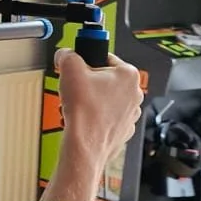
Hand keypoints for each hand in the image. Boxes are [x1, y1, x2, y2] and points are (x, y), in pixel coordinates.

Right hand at [40, 49, 144, 200]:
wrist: (85, 145)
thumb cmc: (84, 113)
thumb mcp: (70, 70)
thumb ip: (67, 54)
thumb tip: (65, 54)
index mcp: (128, 75)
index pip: (104, 57)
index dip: (86, 62)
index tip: (77, 68)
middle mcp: (135, 94)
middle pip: (105, 79)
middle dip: (88, 83)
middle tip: (76, 88)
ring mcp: (131, 114)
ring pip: (106, 98)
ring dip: (91, 100)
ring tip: (78, 105)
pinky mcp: (123, 129)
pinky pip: (107, 116)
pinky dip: (95, 116)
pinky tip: (84, 118)